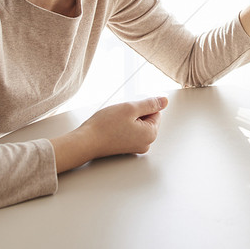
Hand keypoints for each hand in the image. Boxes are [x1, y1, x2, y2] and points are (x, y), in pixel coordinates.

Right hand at [51, 96, 168, 172]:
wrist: (86, 142)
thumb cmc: (105, 127)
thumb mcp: (130, 108)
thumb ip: (150, 104)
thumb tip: (164, 101)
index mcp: (151, 134)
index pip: (155, 111)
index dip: (141, 106)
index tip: (128, 109)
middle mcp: (146, 143)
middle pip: (147, 118)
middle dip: (135, 113)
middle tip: (120, 116)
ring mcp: (136, 147)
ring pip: (138, 124)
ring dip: (128, 119)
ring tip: (115, 122)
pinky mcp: (126, 148)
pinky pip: (130, 131)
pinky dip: (123, 126)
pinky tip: (112, 127)